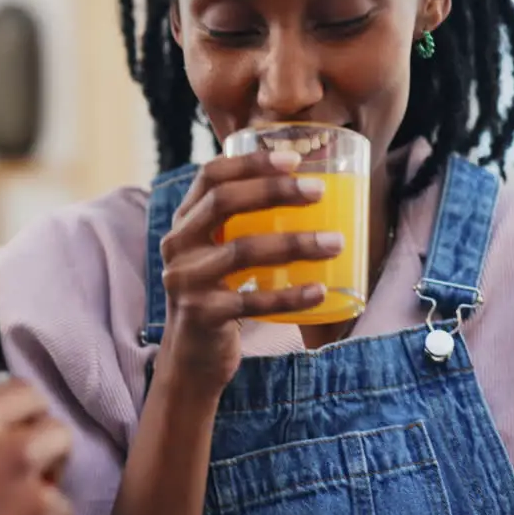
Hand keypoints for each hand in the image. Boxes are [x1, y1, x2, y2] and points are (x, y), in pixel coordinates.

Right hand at [158, 150, 342, 392]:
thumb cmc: (218, 293)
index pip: (210, 176)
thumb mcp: (216, 252)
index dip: (250, 162)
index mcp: (184, 221)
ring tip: (335, 242)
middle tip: (318, 191)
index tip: (293, 159)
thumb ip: (241, 223)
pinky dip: (289, 295)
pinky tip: (320, 290)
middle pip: (223, 203)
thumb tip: (306, 188)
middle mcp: (178, 245)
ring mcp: (186, 280)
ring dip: (294, 244)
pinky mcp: (202, 314)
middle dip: (274, 191)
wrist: (192, 355)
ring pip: (242, 251)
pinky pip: (251, 300)